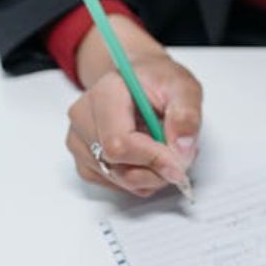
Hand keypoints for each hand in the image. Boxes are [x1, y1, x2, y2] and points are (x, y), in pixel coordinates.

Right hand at [65, 15, 201, 196]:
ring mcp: (79, 141)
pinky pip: (117, 185)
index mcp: (105, 94)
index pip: (119, 144)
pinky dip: (142, 179)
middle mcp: (83, 118)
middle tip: (180, 152)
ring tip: (166, 148)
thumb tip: (182, 148)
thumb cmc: (159, 81)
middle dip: (157, 169)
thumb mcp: (183, 87)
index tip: (180, 164)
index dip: (153, 160)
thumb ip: (186, 115)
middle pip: (117, 167)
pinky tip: (150, 157)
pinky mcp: (85, 161)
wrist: (141, 80)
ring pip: (119, 180)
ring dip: (152, 175)